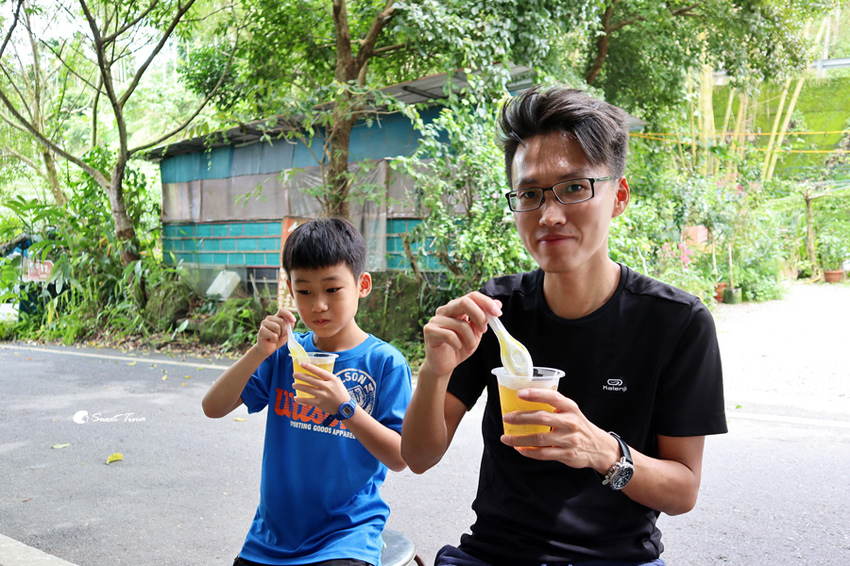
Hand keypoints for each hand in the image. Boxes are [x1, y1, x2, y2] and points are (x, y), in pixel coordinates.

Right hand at [255, 308, 297, 357]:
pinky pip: (274, 335)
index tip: (294, 321)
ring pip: (277, 327)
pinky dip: (274, 340)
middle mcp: (269, 318)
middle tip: (280, 336)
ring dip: (279, 335)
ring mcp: (264, 323)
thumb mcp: (286, 333)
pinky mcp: (261, 330)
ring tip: (275, 338)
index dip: (289, 314)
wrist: (267, 349)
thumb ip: (290, 327)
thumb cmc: (277, 340)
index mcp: (275, 317)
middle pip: (282, 321)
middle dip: (285, 331)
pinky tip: (271, 340)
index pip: (282, 310)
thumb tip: (292, 322)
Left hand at [292, 362, 350, 415]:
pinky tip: (295, 397)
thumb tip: (313, 372)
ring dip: (299, 386)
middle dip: (301, 376)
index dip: (310, 367)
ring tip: (293, 384)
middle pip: (311, 380)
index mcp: (332, 379)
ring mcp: (323, 395)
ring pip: (308, 389)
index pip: (319, 371)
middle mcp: (327, 387)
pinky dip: (300, 399)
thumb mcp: (336, 382)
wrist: (345, 407)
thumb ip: (326, 378)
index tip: (302, 364)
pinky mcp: (320, 404)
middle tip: (294, 374)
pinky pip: (307, 401)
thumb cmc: (340, 392)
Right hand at [419, 292, 501, 380]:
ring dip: (471, 339)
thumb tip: (498, 304)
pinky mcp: (429, 331)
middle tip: (484, 330)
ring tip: (470, 347)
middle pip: (465, 302)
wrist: (444, 364)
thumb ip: (483, 318)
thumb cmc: (459, 347)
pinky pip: (450, 335)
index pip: (472, 296)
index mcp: (456, 307)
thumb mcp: (476, 332)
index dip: (486, 302)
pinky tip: (457, 348)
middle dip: (480, 316)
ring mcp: (435, 319)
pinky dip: (458, 344)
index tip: (498, 313)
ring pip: (461, 324)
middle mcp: (445, 310)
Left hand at [500, 388, 616, 472]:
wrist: (599, 447)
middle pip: (542, 418)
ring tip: (506, 438)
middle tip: (507, 418)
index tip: (520, 394)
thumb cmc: (579, 426)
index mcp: (570, 408)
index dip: (535, 394)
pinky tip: (519, 449)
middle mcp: (570, 422)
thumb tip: (524, 402)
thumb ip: (554, 407)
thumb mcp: (571, 411)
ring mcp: (569, 439)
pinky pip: (544, 454)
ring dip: (519, 439)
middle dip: (521, 418)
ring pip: (539, 439)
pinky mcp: (567, 454)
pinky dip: (529, 452)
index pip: (552, 397)